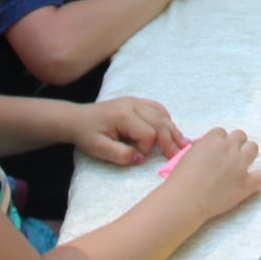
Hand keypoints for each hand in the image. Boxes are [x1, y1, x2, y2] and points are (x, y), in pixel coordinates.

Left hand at [69, 96, 184, 166]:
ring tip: (184, 144)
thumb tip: (141, 158)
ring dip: (172, 129)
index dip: (147, 148)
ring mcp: (136, 101)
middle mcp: (133, 104)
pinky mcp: (136, 102)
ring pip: (162, 114)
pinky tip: (171, 128)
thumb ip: (121, 155)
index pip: (148, 134)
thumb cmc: (86, 135)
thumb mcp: (99, 149)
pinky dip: (166, 119)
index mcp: (124, 115)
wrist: (76, 119)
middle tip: (180, 154)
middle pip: (160, 122)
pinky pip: (157, 108)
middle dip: (170, 139)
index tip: (139, 157)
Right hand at [166, 126, 260, 218]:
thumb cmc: (180, 180)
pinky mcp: (246, 183)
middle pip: (240, 135)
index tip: (215, 151)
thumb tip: (203, 148)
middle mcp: (228, 148)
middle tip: (229, 157)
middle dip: (236, 144)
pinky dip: (258, 178)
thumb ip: (200, 149)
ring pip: (253, 148)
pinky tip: (251, 182)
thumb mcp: (186, 155)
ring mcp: (239, 165)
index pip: (221, 132)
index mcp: (212, 140)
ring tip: (241, 166)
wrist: (186, 199)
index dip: (219, 141)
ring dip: (248, 155)